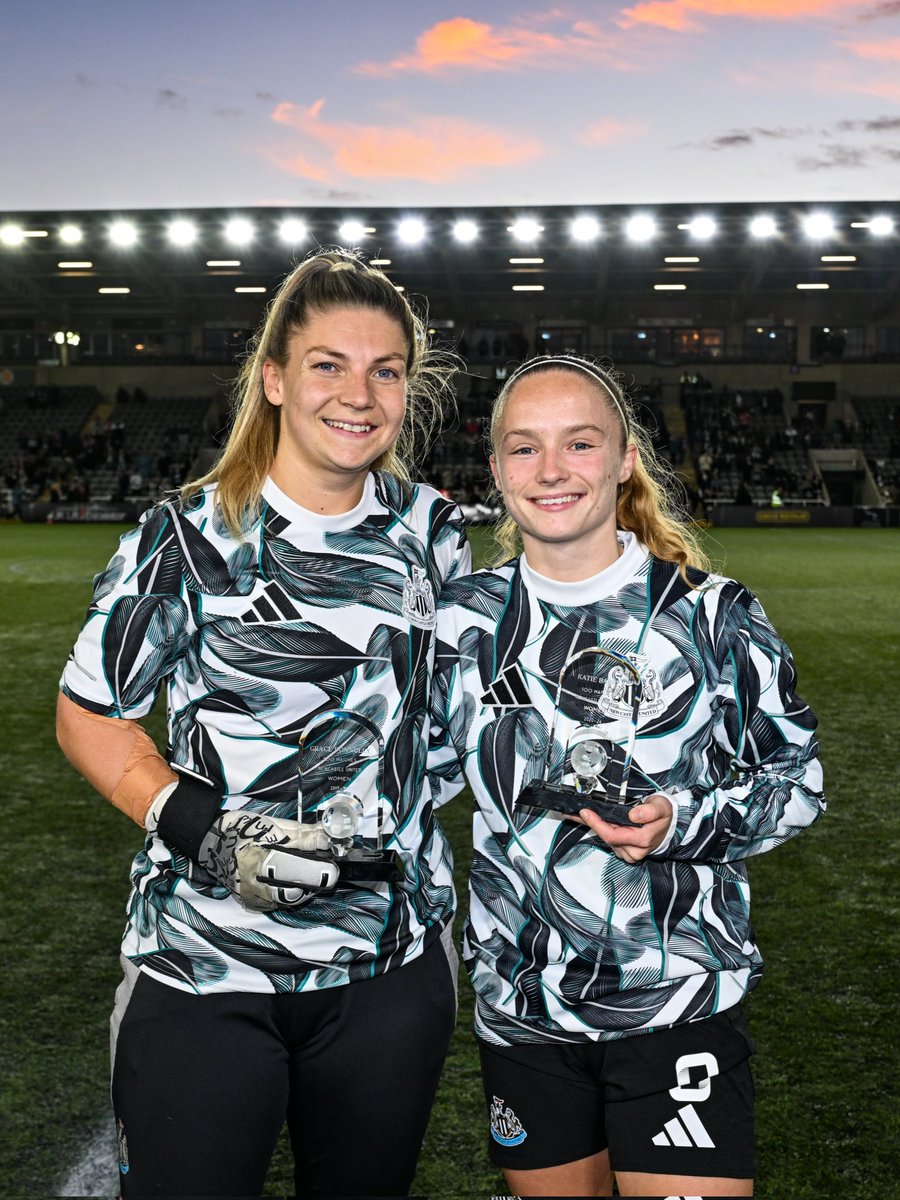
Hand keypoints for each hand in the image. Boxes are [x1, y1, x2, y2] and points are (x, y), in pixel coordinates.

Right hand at [198, 811, 339, 911]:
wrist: (212, 841)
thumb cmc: (244, 830)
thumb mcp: (274, 827)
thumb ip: (304, 836)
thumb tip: (330, 839)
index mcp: (257, 864)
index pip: (295, 876)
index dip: (317, 874)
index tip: (333, 868)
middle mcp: (252, 888)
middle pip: (295, 895)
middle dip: (314, 883)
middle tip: (325, 869)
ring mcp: (251, 899)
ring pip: (289, 902)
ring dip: (304, 888)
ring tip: (308, 871)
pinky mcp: (251, 904)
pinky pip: (278, 903)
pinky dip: (290, 892)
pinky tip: (291, 879)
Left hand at [578, 793, 673, 863]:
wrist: (669, 825)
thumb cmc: (664, 816)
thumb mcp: (661, 807)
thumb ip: (649, 811)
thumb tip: (634, 815)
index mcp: (642, 840)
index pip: (613, 835)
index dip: (597, 824)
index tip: (586, 812)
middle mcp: (634, 850)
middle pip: (606, 838)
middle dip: (592, 824)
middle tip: (578, 811)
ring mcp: (629, 853)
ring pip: (606, 840)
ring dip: (595, 827)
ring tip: (585, 814)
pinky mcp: (625, 852)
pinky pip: (609, 841)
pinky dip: (601, 830)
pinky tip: (594, 821)